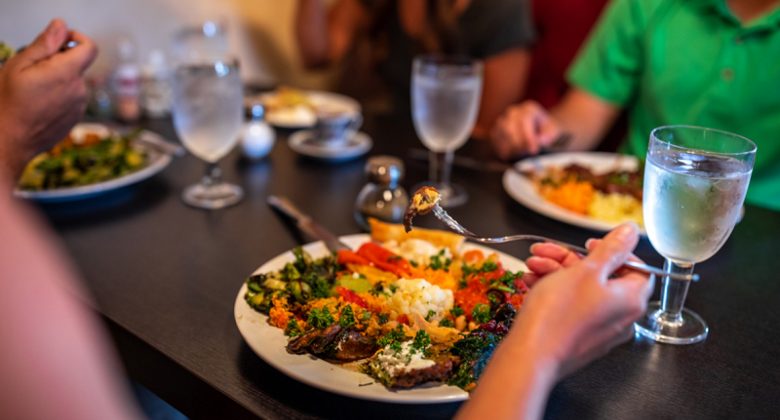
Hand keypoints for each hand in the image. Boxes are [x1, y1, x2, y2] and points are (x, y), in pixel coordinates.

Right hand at [0, 19, 96, 179]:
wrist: (9, 141)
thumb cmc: (8, 103)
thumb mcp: (20, 65)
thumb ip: (45, 44)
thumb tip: (61, 26)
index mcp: (67, 73)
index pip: (90, 47)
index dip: (77, 38)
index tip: (60, 41)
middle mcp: (79, 90)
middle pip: (78, 65)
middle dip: (60, 61)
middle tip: (33, 69)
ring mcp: (79, 107)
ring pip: (73, 83)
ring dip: (58, 80)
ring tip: (33, 90)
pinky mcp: (75, 119)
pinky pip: (71, 99)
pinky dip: (58, 96)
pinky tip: (38, 104)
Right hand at [490, 100, 562, 159]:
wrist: (538, 130)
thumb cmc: (545, 130)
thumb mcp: (552, 131)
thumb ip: (548, 135)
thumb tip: (541, 140)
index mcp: (529, 108)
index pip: (524, 120)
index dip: (528, 136)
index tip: (533, 149)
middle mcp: (514, 111)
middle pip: (509, 126)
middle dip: (518, 142)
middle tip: (526, 154)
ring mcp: (503, 119)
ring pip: (500, 132)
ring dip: (509, 146)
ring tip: (520, 154)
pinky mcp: (496, 129)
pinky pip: (495, 138)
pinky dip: (501, 147)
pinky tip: (511, 154)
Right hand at [510, 223, 653, 378]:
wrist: (530, 355)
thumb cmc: (559, 314)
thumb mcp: (586, 270)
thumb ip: (612, 248)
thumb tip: (632, 232)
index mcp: (631, 300)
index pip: (638, 269)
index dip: (615, 252)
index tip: (591, 245)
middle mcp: (621, 318)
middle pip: (603, 277)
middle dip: (570, 259)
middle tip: (547, 250)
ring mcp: (599, 330)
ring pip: (582, 290)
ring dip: (556, 272)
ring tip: (532, 265)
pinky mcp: (579, 337)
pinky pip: (571, 307)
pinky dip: (553, 291)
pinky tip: (531, 281)